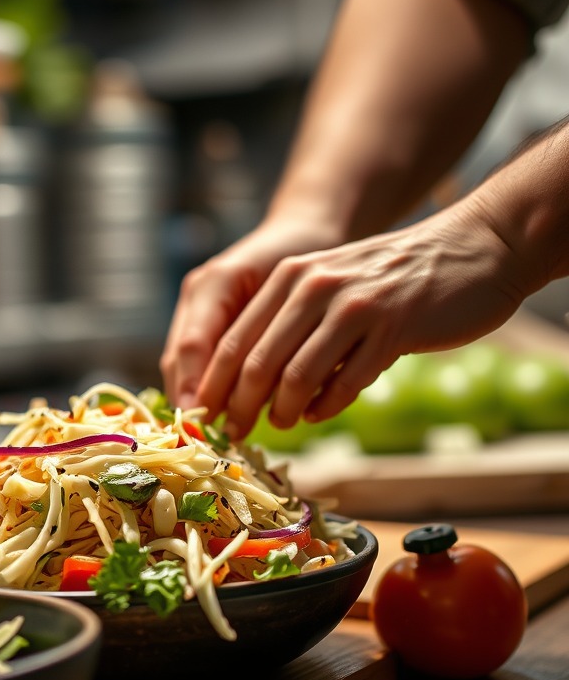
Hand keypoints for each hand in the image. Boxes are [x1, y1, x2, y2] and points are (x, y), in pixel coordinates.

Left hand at [183, 199, 525, 440]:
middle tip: (235, 433)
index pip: (232, 341)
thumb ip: (288, 321)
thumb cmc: (392, 277)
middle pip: (256, 363)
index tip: (204, 418)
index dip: (213, 387)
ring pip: (296, 376)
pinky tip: (319, 414)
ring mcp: (354, 306)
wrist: (474, 246)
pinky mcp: (393, 328)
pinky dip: (326, 406)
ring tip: (283, 422)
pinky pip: (345, 383)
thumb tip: (242, 382)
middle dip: (240, 407)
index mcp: (289, 276)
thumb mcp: (328, 283)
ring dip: (283, 411)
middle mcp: (314, 286)